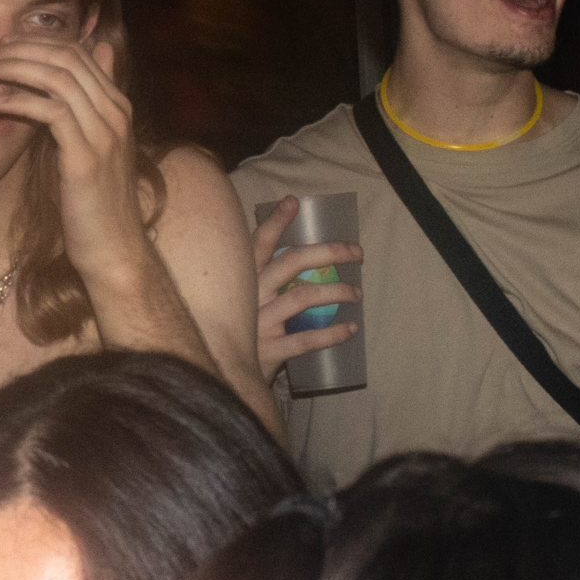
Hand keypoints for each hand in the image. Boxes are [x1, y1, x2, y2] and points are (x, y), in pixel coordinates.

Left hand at [0, 38, 148, 288]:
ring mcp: (104, 133)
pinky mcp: (85, 157)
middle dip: (21, 49)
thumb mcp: (92, 147)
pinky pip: (52, 112)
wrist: (114, 248)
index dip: (36, 42)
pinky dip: (20, 101)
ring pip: (58, 78)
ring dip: (15, 68)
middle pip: (67, 57)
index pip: (78, 51)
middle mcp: (116, 112)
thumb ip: (84, 110)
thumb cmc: (96, 201)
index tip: (2, 45)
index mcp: (117, 105)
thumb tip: (77, 81)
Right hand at [252, 197, 359, 382]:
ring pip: (303, 297)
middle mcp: (249, 295)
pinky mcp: (269, 350)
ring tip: (357, 293)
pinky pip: (307, 340)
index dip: (276, 221)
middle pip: (292, 262)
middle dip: (329, 252)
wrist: (222, 376)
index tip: (294, 202)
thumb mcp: (243, 300)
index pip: (258, 243)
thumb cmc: (241, 331)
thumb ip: (262, 280)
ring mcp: (259, 323)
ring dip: (337, 292)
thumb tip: (303, 259)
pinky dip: (333, 334)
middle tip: (356, 252)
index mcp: (244, 279)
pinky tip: (351, 329)